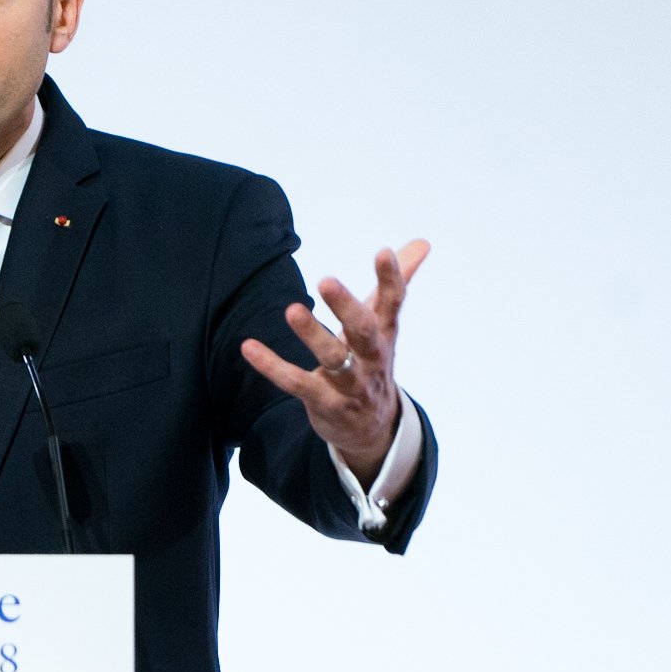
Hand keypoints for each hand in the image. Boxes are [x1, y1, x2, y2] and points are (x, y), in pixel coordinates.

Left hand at [240, 240, 429, 483]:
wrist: (373, 429)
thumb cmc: (371, 362)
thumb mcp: (385, 324)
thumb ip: (396, 283)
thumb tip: (422, 242)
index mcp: (384, 334)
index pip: (392, 303)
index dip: (391, 279)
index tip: (383, 252)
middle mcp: (371, 358)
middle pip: (362, 330)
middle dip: (346, 307)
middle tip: (325, 280)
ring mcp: (350, 384)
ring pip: (332, 359)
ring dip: (312, 335)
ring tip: (292, 310)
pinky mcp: (325, 403)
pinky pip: (296, 384)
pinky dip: (272, 367)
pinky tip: (249, 347)